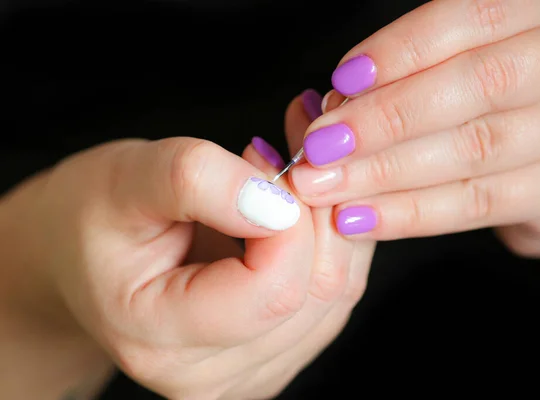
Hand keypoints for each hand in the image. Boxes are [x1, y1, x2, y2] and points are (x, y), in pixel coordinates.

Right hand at [1, 97, 373, 398]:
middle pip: (315, 295)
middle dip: (317, 212)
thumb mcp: (127, 178)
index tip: (266, 160)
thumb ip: (197, 180)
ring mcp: (248, 373)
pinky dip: (329, 245)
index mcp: (161, 341)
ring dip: (330, 224)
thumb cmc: (96, 216)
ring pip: (336, 296)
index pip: (273, 291)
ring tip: (294, 175)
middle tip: (291, 155)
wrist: (83, 254)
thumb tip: (280, 204)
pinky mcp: (272, 354)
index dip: (291, 217)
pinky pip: (332, 300)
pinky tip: (299, 210)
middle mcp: (211, 377)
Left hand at [289, 1, 539, 287]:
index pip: (478, 14)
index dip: (406, 49)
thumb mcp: (483, 54)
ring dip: (386, 172)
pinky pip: (480, 203)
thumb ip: (424, 66)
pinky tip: (362, 217)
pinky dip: (413, 213)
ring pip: (475, 149)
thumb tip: (341, 101)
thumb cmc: (512, 92)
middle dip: (387, 118)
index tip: (344, 80)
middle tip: (320, 146)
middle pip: (479, 84)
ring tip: (325, 185)